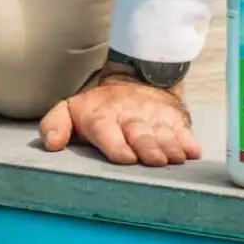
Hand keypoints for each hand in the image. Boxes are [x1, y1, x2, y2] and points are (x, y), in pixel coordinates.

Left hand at [39, 71, 201, 165]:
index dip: (117, 145)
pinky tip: (193, 153)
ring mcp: (154, 117)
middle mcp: (129, 116)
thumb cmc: (98, 109)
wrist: (133, 82)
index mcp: (101, 117)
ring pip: (163, 133)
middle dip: (148, 147)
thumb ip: (55, 125)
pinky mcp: (174, 118)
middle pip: (140, 134)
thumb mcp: (70, 110)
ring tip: (175, 159)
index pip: (107, 130)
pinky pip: (184, 130)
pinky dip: (189, 141)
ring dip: (170, 146)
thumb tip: (51, 144)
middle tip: (154, 161)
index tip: (126, 158)